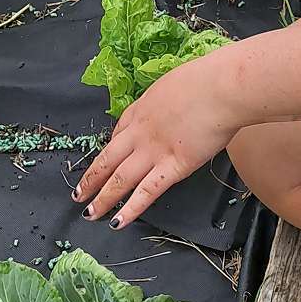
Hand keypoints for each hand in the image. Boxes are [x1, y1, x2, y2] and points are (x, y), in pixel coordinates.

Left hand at [74, 54, 242, 227]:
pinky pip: (147, 193)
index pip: (118, 132)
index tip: (104, 160)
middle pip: (108, 159)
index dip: (109, 149)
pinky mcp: (174, 167)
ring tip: (90, 213)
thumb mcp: (175, 83)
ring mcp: (154, 151)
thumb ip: (168, 101)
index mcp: (142, 108)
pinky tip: (117, 222)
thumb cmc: (207, 79)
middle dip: (91, 178)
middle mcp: (141, 132)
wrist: (222, 87)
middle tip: (79, 193)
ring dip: (102, 198)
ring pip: (119, 179)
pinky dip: (130, 210)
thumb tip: (175, 107)